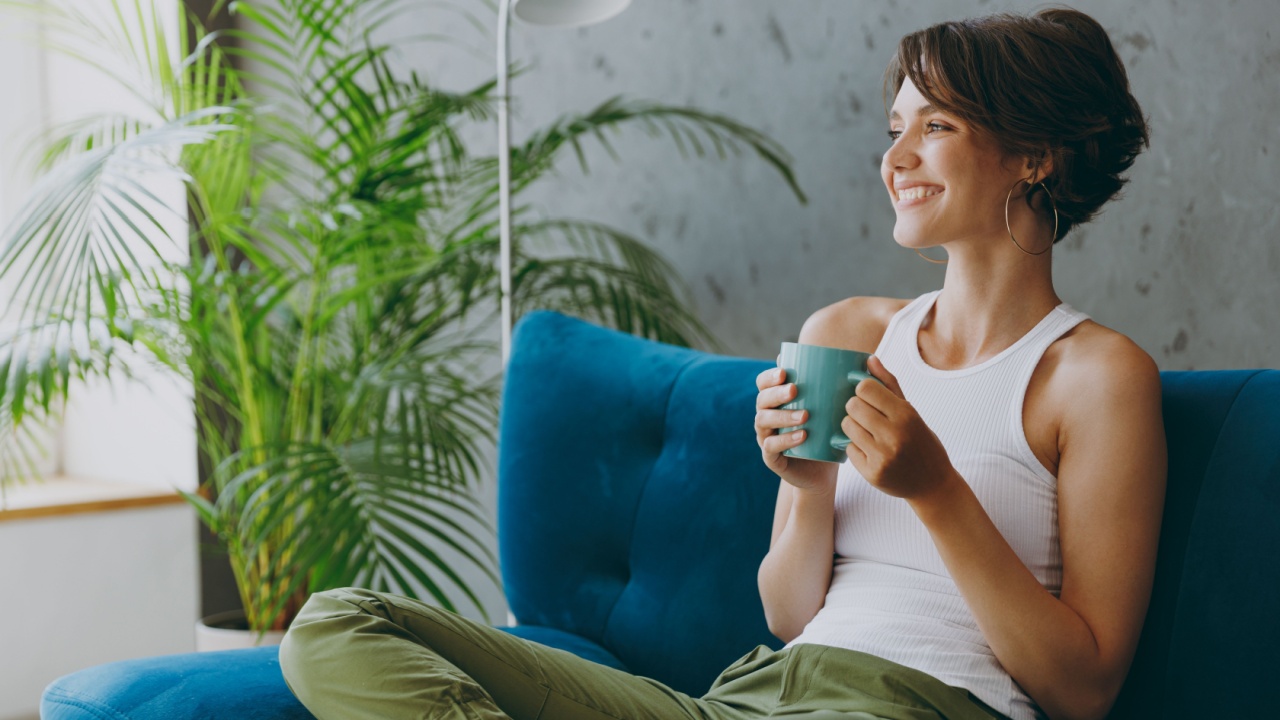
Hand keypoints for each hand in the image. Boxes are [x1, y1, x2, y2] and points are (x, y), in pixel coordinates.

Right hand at [754, 364, 835, 493]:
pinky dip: (785, 440)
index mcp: (776, 401)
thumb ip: (834, 387)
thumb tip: (860, 360)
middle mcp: (767, 416)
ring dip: (783, 416)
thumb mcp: (830, 410)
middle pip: (762, 399)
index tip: (785, 372)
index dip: (770, 376)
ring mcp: (766, 437)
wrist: (823, 470)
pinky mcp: (771, 457)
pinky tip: (801, 436)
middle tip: (794, 390)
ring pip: (763, 421)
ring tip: (805, 416)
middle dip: (776, 393)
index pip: (763, 383)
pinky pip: (771, 446)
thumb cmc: (826, 433)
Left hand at [840, 356, 954, 500]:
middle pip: (852, 406)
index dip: (862, 390)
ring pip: (847, 426)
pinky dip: (855, 447)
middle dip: (856, 408)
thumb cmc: (921, 441)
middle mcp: (894, 435)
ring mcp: (882, 456)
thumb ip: (889, 384)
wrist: (932, 483)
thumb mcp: (911, 411)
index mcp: (906, 415)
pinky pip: (848, 448)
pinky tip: (870, 450)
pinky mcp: (872, 473)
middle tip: (867, 416)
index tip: (869, 397)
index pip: (865, 388)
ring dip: (853, 426)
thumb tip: (869, 359)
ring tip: (868, 432)